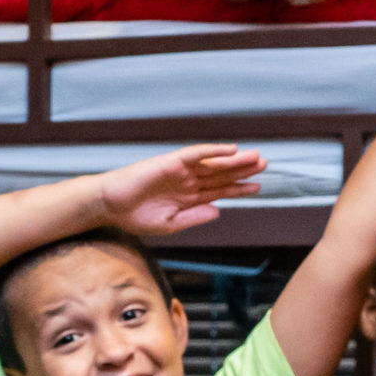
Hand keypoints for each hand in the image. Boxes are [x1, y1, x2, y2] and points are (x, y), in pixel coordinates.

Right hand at [93, 145, 265, 235]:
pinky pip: (196, 154)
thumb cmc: (135, 216)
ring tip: (255, 158)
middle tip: (264, 165)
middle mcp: (188, 182)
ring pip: (214, 164)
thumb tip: (218, 211)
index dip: (239, 189)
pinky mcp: (170, 162)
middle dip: (243, 171)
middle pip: (221, 175)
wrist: (110, 206)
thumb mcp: (169, 224)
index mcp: (189, 197)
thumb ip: (194, 217)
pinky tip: (230, 150)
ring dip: (234, 160)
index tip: (258, 187)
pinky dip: (213, 151)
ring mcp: (180, 171)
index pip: (220, 191)